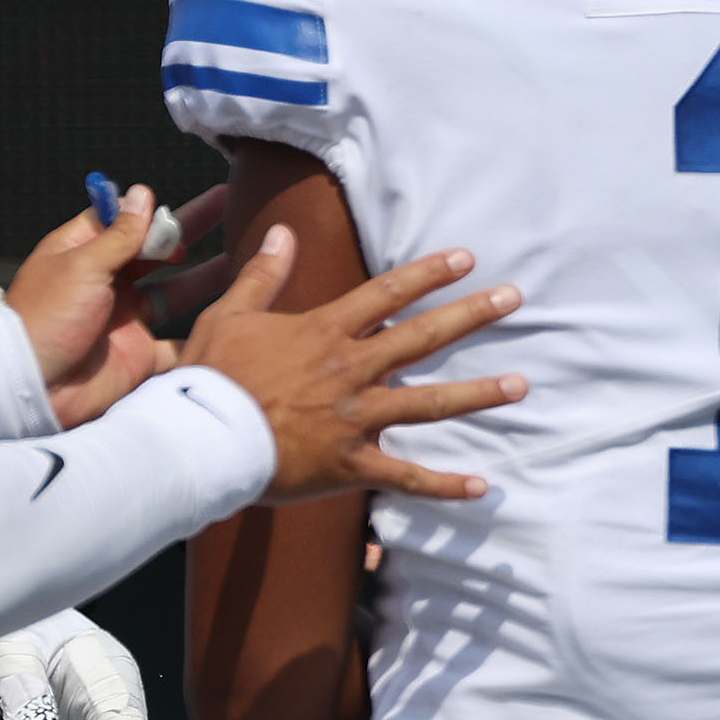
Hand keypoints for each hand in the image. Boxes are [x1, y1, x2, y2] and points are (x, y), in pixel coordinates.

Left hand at [6, 182, 226, 427]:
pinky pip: (178, 342)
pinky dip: (202, 334)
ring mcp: (125, 319)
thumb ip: (120, 233)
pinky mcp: (138, 355)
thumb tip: (143, 193)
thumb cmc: (44, 320)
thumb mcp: (82, 265)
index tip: (173, 204)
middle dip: (190, 230)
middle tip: (228, 204)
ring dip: (206, 275)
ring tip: (243, 254)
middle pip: (155, 251)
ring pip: (175, 291)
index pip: (120, 221)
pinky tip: (233, 316)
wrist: (31, 392)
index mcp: (82, 254)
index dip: (148, 212)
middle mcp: (106, 284)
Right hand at [180, 225, 525, 503]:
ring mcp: (355, 419)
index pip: (387, 293)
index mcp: (324, 331)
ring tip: (521, 385)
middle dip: (471, 315)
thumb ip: (263, 274)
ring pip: (428, 404)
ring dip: (477, 394)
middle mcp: (350, 370)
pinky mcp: (350, 465)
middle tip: (513, 298)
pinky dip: (443, 485)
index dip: (428, 273)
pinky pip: (405, 477)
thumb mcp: (230, 314)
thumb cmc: (210, 377)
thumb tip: (284, 233)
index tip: (466, 258)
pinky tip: (481, 487)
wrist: (199, 439)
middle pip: (422, 337)